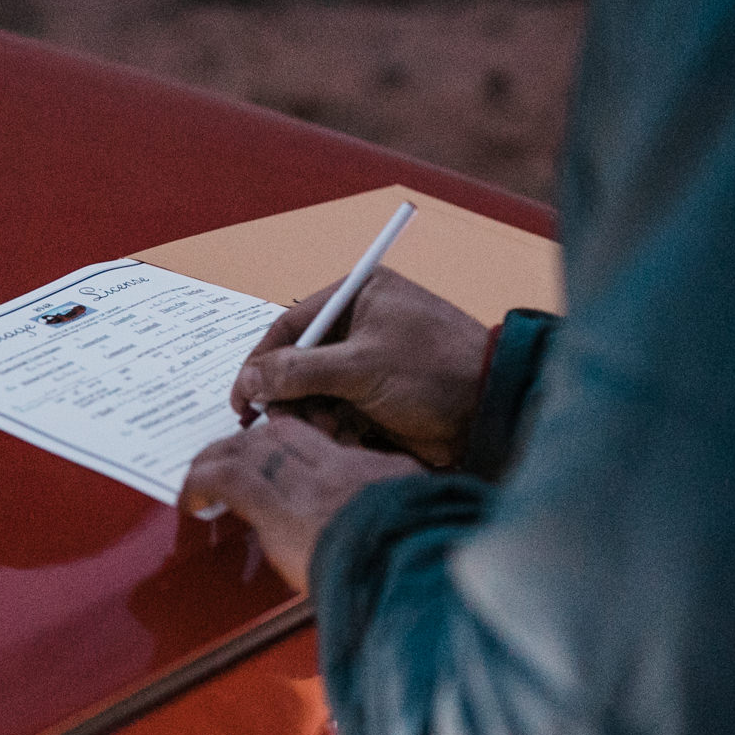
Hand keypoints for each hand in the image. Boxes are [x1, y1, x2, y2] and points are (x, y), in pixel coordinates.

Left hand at [180, 416, 423, 591]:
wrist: (413, 571)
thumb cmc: (423, 563)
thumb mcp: (427, 528)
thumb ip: (407, 518)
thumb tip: (407, 530)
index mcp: (379, 474)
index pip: (328, 442)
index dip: (293, 442)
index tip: (275, 454)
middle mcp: (340, 468)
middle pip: (282, 434)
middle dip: (249, 443)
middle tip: (226, 458)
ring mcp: (308, 484)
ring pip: (251, 448)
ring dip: (219, 458)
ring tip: (200, 476)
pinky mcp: (279, 508)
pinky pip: (229, 478)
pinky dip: (202, 482)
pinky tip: (190, 499)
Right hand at [231, 269, 489, 466]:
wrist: (491, 410)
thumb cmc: (435, 371)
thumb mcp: (361, 367)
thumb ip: (299, 371)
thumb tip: (250, 379)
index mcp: (358, 296)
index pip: (289, 325)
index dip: (260, 362)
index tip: (243, 398)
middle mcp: (360, 324)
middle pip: (298, 362)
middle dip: (292, 396)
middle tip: (287, 423)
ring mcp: (369, 362)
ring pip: (315, 393)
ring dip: (315, 416)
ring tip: (333, 431)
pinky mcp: (378, 396)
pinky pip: (339, 412)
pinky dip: (338, 428)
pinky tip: (352, 438)